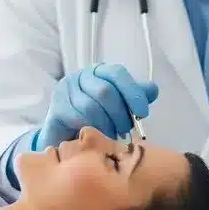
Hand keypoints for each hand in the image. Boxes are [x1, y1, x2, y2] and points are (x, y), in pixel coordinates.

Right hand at [36, 64, 158, 147]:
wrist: (67, 137)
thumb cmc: (98, 119)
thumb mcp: (120, 106)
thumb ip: (135, 96)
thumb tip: (152, 90)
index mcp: (99, 71)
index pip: (117, 73)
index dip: (132, 93)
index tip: (142, 113)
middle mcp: (80, 76)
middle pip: (105, 91)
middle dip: (120, 114)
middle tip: (124, 130)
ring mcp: (65, 91)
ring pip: (91, 107)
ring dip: (107, 125)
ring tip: (112, 135)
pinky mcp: (56, 109)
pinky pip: (78, 119)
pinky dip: (93, 130)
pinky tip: (98, 137)